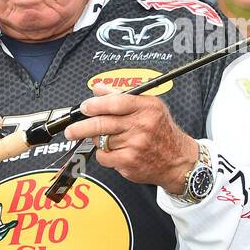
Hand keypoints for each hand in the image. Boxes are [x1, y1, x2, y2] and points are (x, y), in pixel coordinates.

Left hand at [65, 85, 197, 194]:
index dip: (95, 104)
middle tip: (71, 130)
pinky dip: (103, 154)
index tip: (84, 107)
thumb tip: (97, 88)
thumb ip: (121, 96)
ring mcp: (135, 145)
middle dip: (81, 127)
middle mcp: (142, 125)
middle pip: (102, 123)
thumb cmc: (161, 131)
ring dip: (97, 140)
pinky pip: (103, 156)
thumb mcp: (149, 107)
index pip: (116, 102)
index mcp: (147, 107)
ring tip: (107, 139)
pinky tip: (114, 152)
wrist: (178, 160)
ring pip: (101, 140)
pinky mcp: (129, 162)